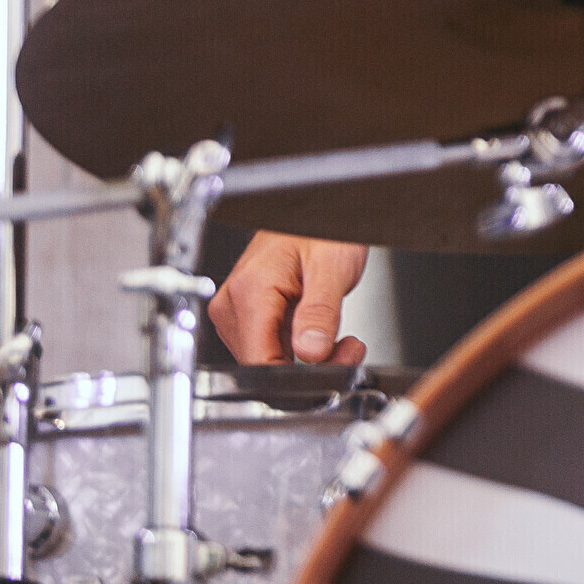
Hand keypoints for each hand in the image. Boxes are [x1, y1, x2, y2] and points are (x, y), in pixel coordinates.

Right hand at [208, 232, 369, 365]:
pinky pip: (273, 346)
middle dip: (310, 368)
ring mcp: (240, 310)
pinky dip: (302, 349)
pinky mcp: (251, 314)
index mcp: (248, 292)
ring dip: (309, 360)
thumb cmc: (321, 225)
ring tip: (342, 342)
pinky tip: (325, 336)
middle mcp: (235, 303)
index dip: (298, 377)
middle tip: (348, 350)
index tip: (334, 368)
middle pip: (265, 363)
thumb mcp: (332, 267)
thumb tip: (310, 353)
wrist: (316, 207)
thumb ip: (320, 312)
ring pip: (270, 359)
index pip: (260, 361)